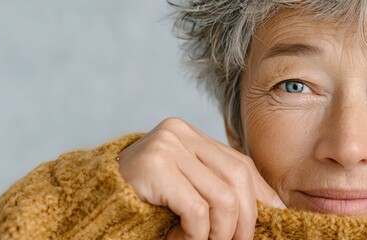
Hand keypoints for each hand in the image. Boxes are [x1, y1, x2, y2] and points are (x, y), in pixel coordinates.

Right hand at [117, 118, 284, 239]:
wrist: (90, 206)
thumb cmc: (141, 204)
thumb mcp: (187, 191)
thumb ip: (220, 190)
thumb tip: (275, 208)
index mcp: (192, 135)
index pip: (242, 165)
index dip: (262, 197)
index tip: (276, 221)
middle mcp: (180, 133)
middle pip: (238, 178)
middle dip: (245, 220)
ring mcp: (166, 146)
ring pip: (223, 197)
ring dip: (221, 232)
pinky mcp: (154, 167)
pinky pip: (197, 209)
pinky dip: (197, 234)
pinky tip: (182, 239)